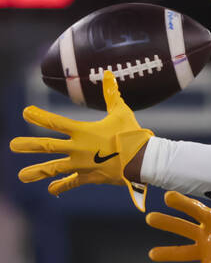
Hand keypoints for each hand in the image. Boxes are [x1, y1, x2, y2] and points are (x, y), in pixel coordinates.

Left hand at [10, 70, 153, 210]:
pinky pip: (73, 182)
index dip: (39, 116)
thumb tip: (109, 73)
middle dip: (28, 146)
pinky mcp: (90, 177)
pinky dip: (62, 185)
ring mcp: (82, 164)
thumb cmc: (133, 134)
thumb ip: (111, 94)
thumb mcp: (121, 112)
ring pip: (55, 168)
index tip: (26, 112)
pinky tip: (51, 189)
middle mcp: (78, 148)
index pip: (55, 122)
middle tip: (12, 146)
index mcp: (83, 131)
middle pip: (48, 146)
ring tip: (21, 176)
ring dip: (37, 171)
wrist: (144, 160)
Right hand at [147, 191, 210, 262]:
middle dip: (167, 223)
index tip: (168, 196)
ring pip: (183, 252)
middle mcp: (208, 235)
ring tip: (152, 254)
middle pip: (183, 227)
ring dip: (168, 253)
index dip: (182, 203)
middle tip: (150, 218)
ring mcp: (208, 251)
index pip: (195, 209)